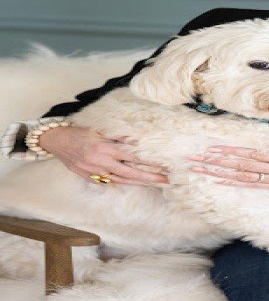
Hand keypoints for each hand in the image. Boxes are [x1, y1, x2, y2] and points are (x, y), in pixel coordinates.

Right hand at [38, 126, 167, 185]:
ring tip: (155, 184)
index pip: (132, 157)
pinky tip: (135, 184)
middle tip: (166, 180)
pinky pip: (109, 182)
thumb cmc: (79, 132)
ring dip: (139, 183)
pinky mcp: (89, 178)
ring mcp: (94, 172)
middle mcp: (101, 163)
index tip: (164, 166)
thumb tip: (137, 144)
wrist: (56, 141)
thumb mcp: (99, 131)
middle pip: (130, 173)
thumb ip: (118, 138)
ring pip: (121, 181)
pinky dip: (123, 184)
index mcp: (104, 149)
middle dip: (150, 177)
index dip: (149, 162)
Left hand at [188, 143, 268, 189]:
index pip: (252, 154)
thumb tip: (266, 145)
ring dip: (222, 174)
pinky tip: (221, 182)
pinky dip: (236, 184)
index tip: (213, 147)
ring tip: (203, 170)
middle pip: (243, 166)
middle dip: (219, 162)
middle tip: (198, 159)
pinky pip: (254, 186)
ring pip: (244, 177)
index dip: (232, 152)